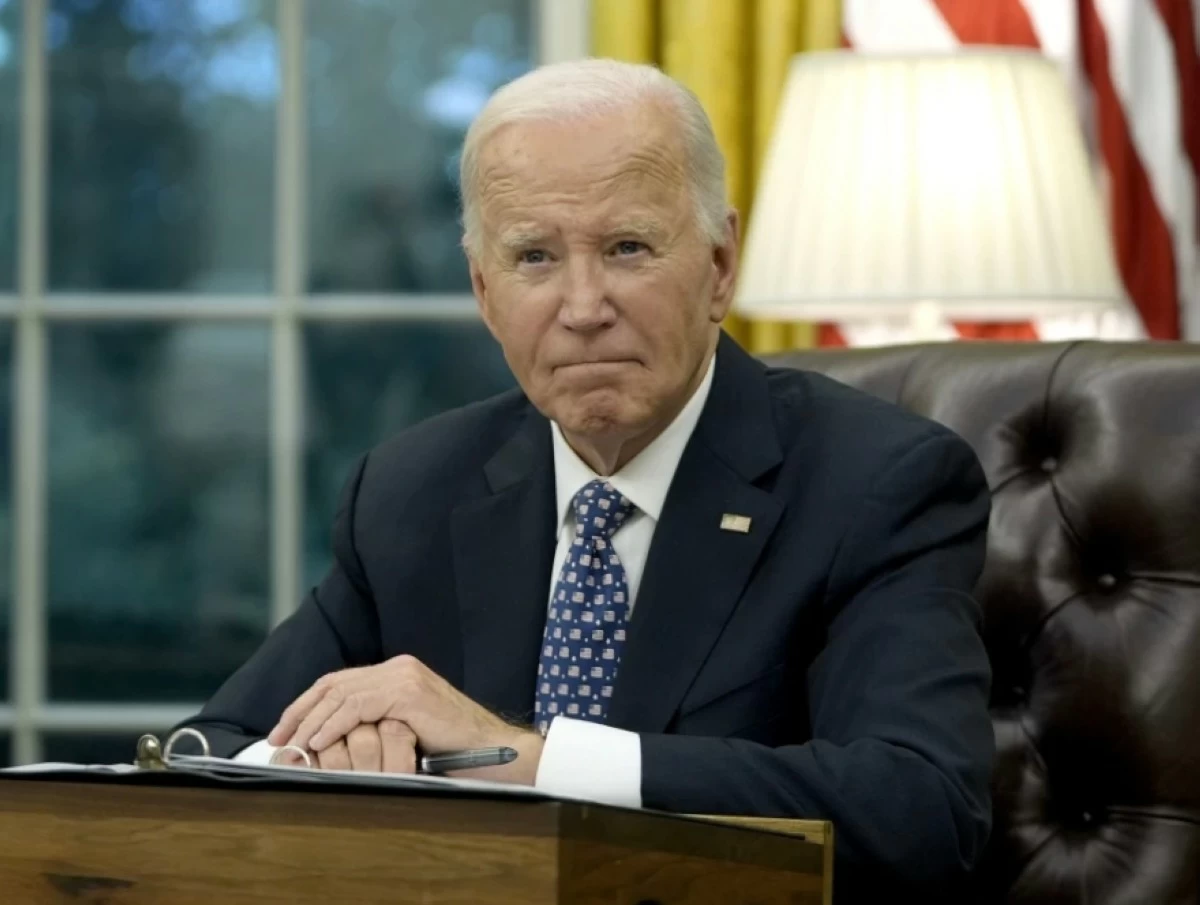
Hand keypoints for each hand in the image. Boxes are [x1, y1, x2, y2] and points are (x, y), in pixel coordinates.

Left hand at [268, 655, 543, 784]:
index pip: (340, 682)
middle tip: (279, 737)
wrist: (494, 752)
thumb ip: (375, 727)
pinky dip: (334, 723)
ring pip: (342, 692)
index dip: (308, 704)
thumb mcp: (404, 734)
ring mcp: (405, 676)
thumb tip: (329, 743)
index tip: (286, 730)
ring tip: (294, 743)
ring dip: (312, 719)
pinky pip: (359, 705)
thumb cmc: (452, 752)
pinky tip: (319, 740)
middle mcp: (399, 668)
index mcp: (397, 674)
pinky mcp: (409, 692)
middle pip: (335, 683)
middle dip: (301, 710)